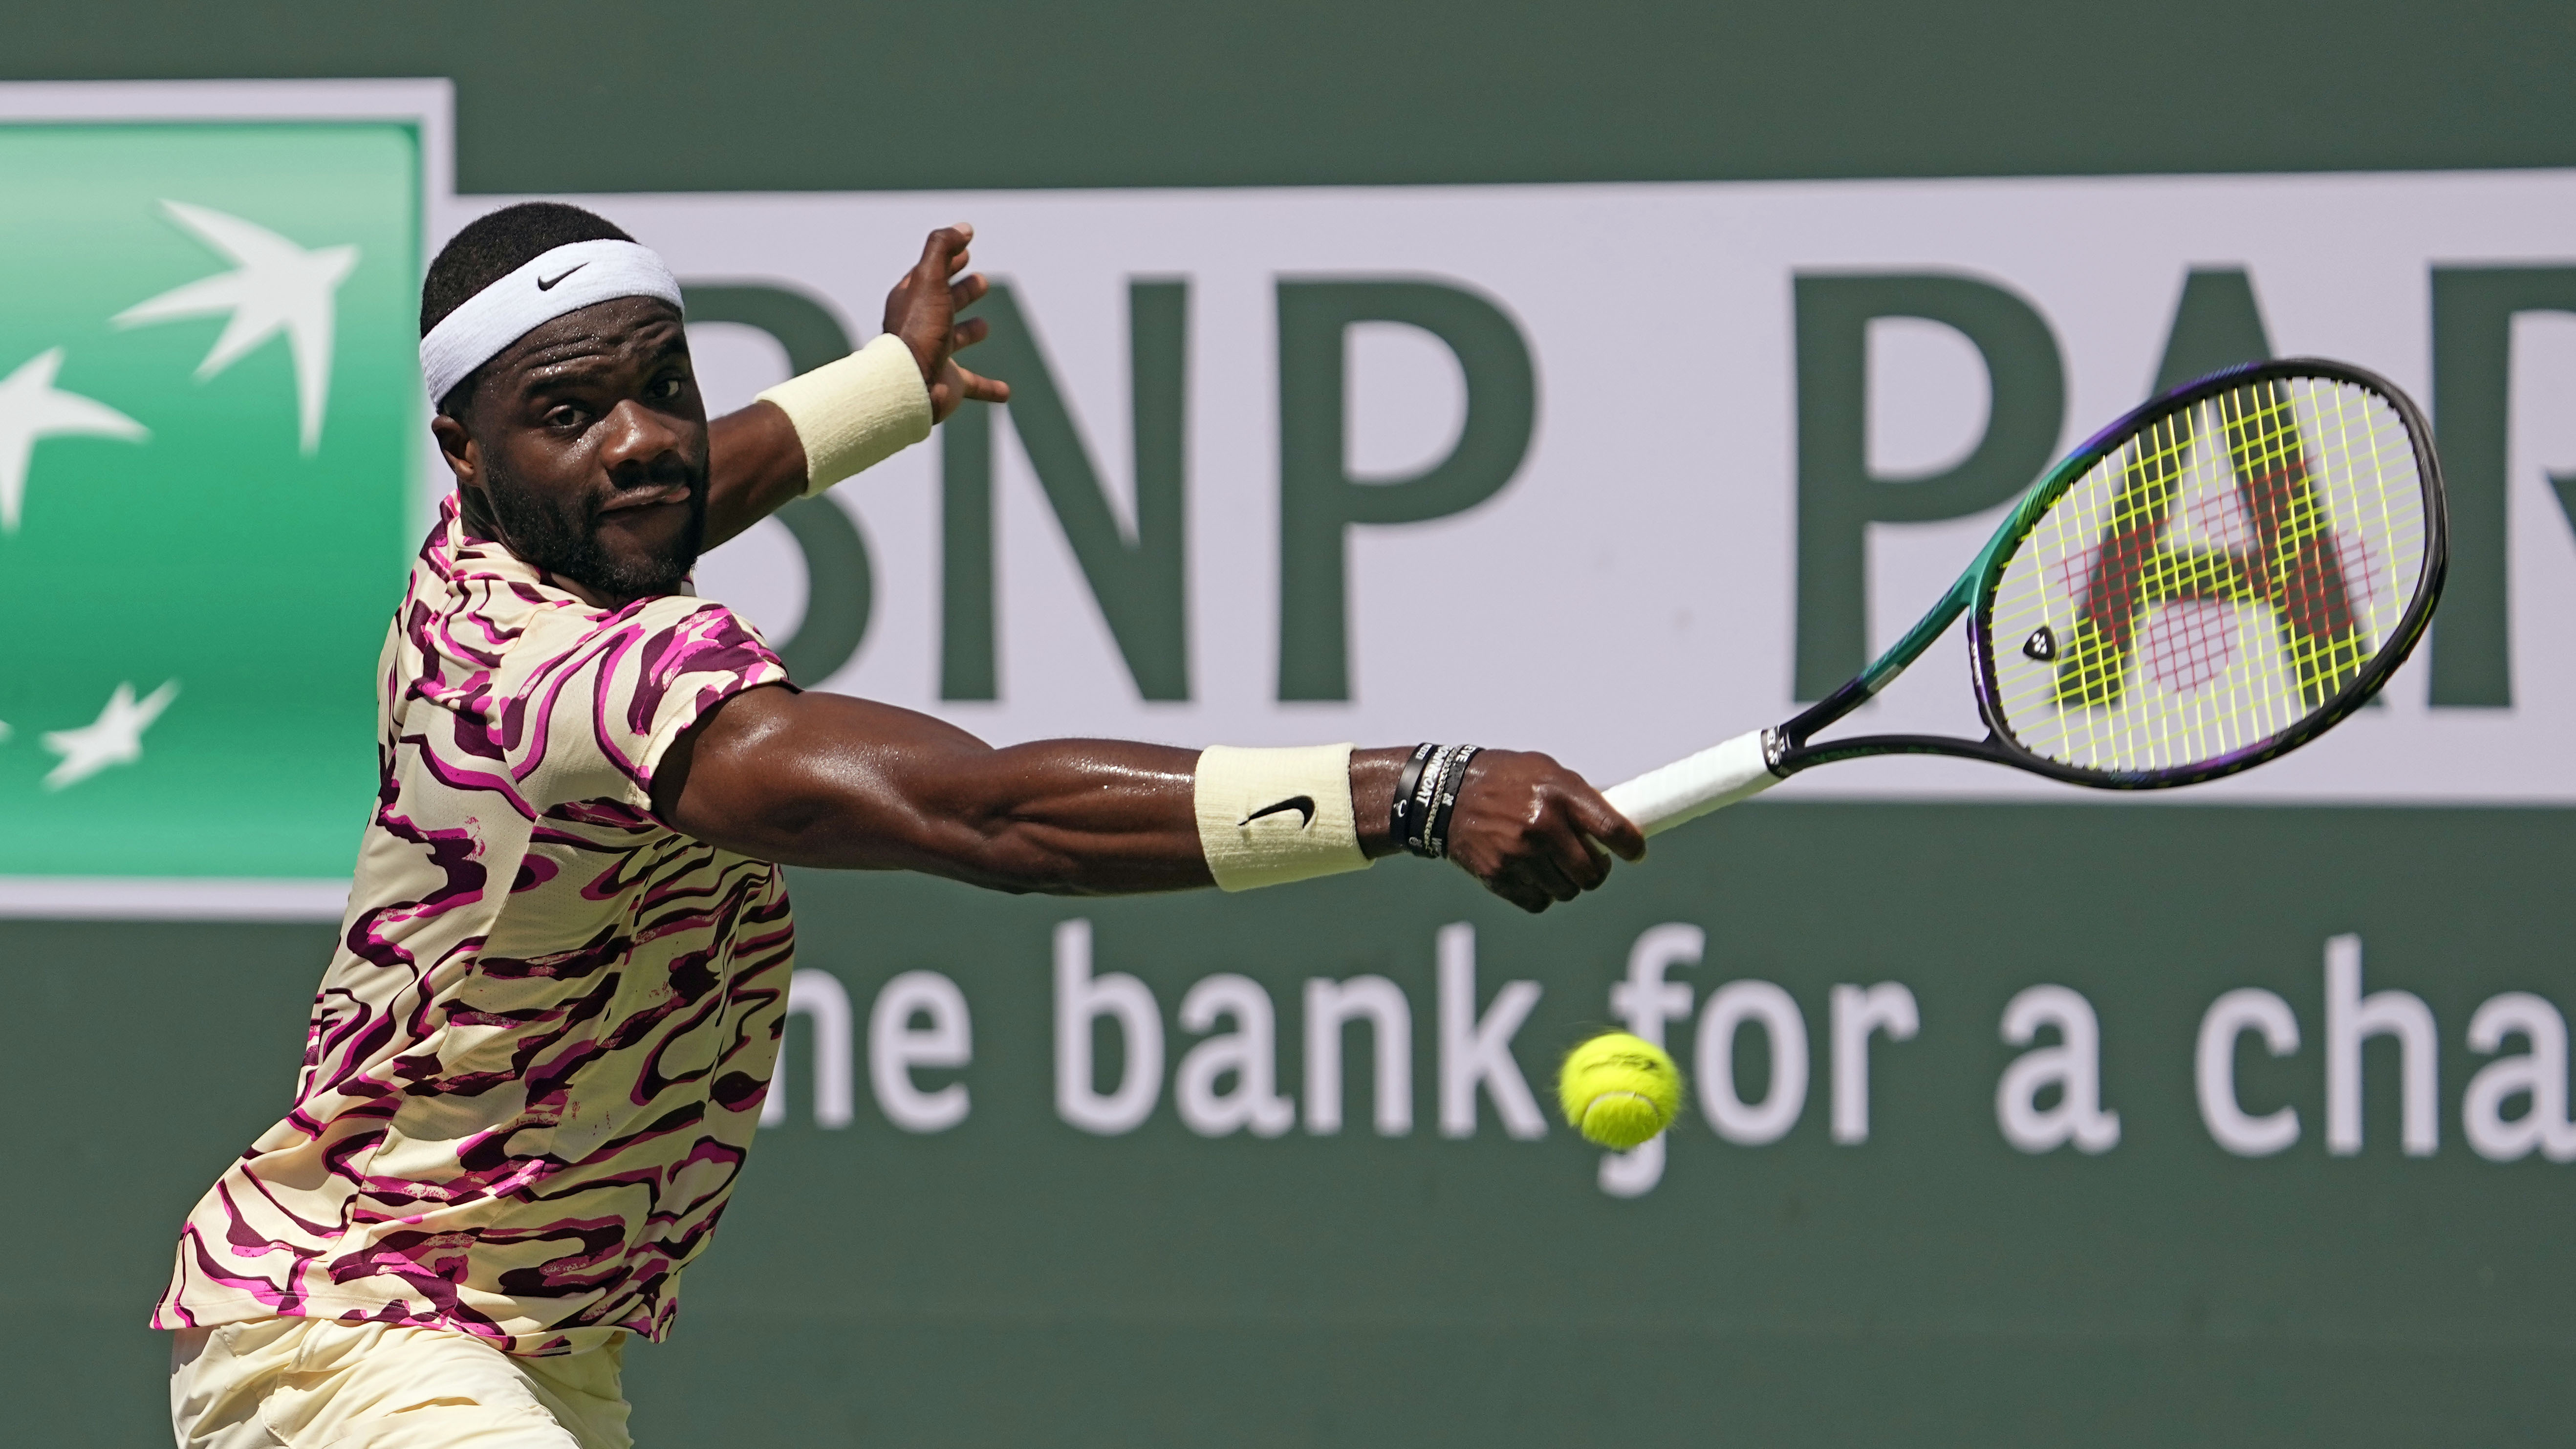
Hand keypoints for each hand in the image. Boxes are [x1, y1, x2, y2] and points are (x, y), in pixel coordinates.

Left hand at [882, 224, 1010, 421]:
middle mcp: (921, 327)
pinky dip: (989, 386)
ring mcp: (935, 356)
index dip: (947, 260)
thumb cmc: (919, 330)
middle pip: (943, 304)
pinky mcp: (948, 384)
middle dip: (961, 291)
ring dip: (970, 332)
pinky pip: (973, 384)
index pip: (929, 274)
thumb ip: (943, 249)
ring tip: (984, 326)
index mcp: (911, 301)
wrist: (910, 384)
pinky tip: (1006, 392)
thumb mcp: (929, 279)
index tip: (965, 249)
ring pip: (955, 341)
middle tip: (981, 283)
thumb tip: (963, 229)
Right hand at [1441, 750, 1645, 912]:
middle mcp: (1542, 825)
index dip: (1631, 847)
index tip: (1634, 852)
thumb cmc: (1505, 780)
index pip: (1613, 830)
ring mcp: (1519, 854)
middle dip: (1596, 870)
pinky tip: (1532, 873)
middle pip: (1593, 872)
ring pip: (1568, 891)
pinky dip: (1542, 893)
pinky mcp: (1500, 876)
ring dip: (1567, 882)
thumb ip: (1581, 798)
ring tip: (1553, 862)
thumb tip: (1619, 827)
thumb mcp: (1547, 772)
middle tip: (1590, 860)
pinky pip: (1540, 902)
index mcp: (1559, 793)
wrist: (1446, 795)